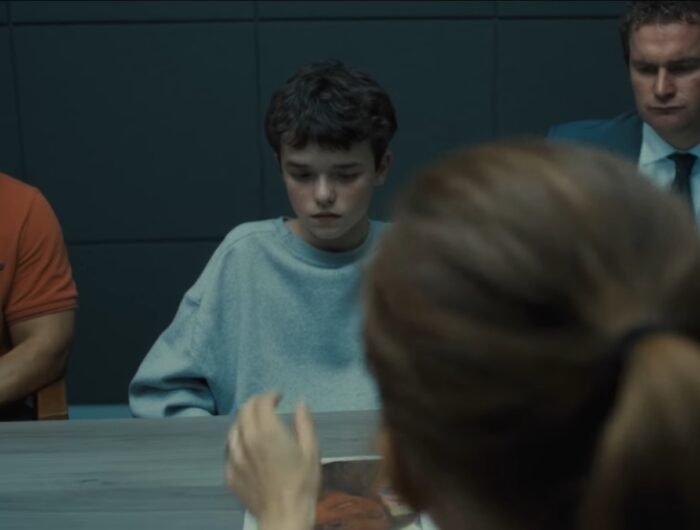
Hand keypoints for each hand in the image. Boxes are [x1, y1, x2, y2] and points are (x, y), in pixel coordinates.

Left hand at [226, 392, 320, 529]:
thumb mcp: (311, 450)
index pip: (261, 402)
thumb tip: (300, 404)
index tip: (279, 395)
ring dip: (244, 420)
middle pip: (244, 411)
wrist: (284, 515)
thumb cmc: (302, 483)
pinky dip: (238, 441)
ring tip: (256, 422)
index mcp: (268, 432)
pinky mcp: (230, 474)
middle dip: (256, 403)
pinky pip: (230, 450)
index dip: (270, 395)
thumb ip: (305, 423)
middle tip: (267, 404)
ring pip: (233, 429)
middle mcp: (247, 441)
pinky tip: (248, 446)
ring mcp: (235, 458)